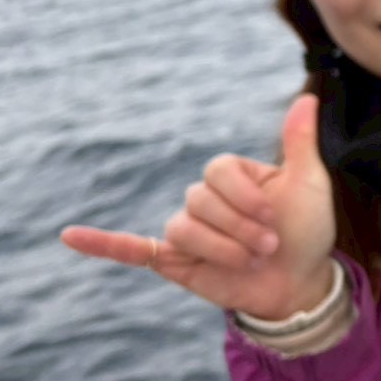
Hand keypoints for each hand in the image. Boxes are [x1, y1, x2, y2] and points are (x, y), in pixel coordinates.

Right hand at [60, 94, 337, 319]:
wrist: (300, 283)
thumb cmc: (306, 230)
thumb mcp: (308, 184)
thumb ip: (299, 142)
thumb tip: (309, 97)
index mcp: (230, 175)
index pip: (217, 170)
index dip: (245, 196)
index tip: (275, 216)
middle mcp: (204, 198)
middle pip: (200, 201)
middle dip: (240, 228)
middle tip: (269, 246)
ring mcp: (188, 229)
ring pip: (184, 229)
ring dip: (222, 248)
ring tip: (251, 260)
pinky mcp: (175, 260)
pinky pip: (132, 249)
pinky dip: (103, 244)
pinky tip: (71, 236)